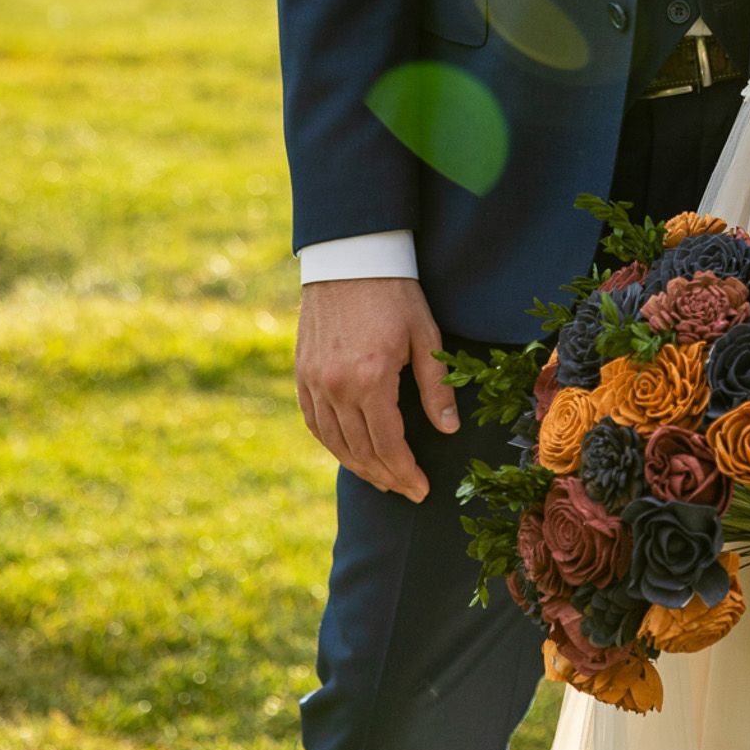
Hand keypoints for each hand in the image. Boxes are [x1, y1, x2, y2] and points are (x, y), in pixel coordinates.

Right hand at [295, 276, 460, 501]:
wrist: (351, 258)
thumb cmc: (395, 293)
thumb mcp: (425, 337)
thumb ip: (436, 388)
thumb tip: (448, 430)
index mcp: (371, 380)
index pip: (389, 445)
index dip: (406, 472)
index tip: (421, 489)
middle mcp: (337, 387)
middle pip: (361, 451)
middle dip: (386, 477)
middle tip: (406, 491)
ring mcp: (314, 382)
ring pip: (334, 442)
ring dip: (359, 467)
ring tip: (382, 479)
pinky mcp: (302, 374)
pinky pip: (313, 423)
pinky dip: (332, 444)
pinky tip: (348, 452)